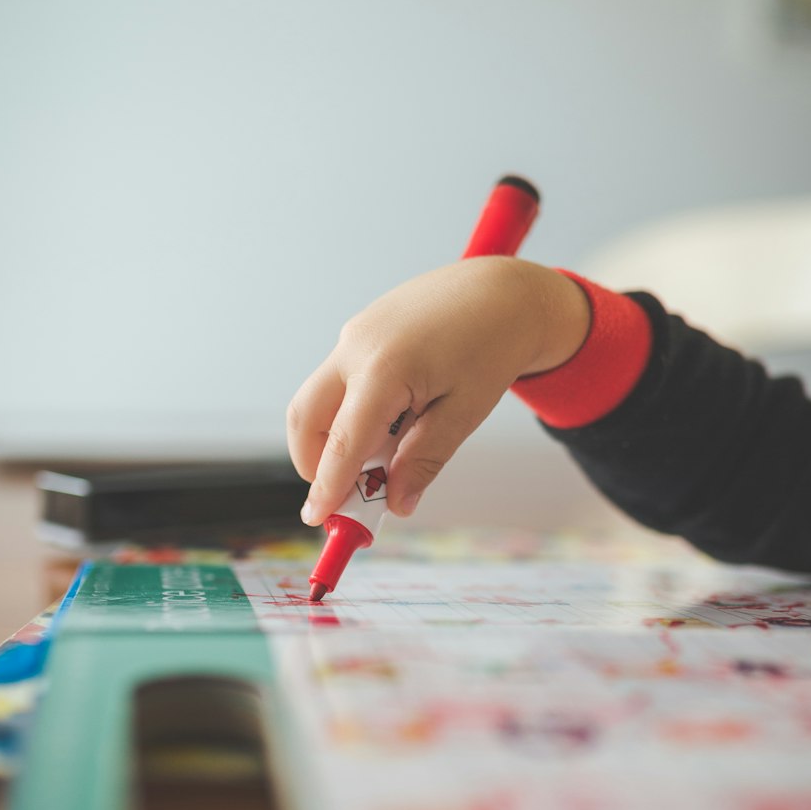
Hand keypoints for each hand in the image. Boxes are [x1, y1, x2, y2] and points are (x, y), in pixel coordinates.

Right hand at [287, 258, 589, 524]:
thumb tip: (396, 503)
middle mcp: (356, 347)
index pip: (343, 442)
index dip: (327, 486)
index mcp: (385, 368)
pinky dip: (351, 410)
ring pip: (318, 399)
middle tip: (345, 493)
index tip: (318, 519)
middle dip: (313, 462)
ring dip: (335, 436)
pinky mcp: (359, 329)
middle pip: (305, 418)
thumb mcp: (464, 412)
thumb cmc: (492, 347)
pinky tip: (396, 417)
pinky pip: (339, 379)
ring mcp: (353, 333)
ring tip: (386, 451)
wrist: (504, 290)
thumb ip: (424, 460)